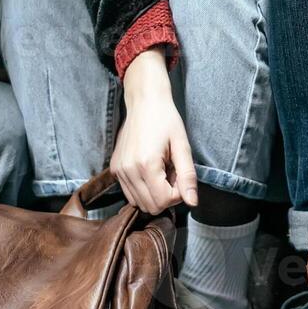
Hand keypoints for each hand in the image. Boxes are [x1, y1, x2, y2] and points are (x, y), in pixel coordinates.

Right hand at [111, 50, 198, 213]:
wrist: (144, 102)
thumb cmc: (167, 120)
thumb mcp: (182, 145)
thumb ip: (187, 176)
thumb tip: (193, 202)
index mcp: (146, 164)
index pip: (163, 201)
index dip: (178, 194)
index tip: (180, 175)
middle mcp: (128, 171)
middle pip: (150, 206)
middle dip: (166, 195)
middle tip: (172, 173)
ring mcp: (118, 171)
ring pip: (138, 203)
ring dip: (154, 193)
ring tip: (162, 170)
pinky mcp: (114, 170)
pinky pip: (129, 193)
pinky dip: (143, 189)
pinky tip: (151, 171)